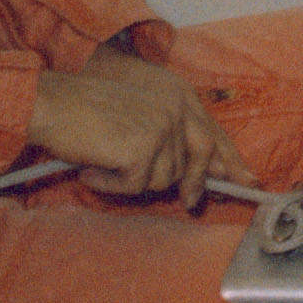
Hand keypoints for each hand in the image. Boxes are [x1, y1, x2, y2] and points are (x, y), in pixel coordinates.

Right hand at [27, 51, 256, 206]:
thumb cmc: (85, 114)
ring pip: (163, 178)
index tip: (249, 181)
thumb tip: (190, 178)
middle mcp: (176, 110)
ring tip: (103, 164)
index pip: (211, 135)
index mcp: (177, 100)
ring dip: (131, 180)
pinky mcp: (144, 148)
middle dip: (193, 184)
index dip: (229, 162)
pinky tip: (91, 170)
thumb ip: (166, 139)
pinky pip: (135, 185)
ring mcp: (162, 129)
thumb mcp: (137, 120)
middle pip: (197, 160)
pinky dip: (110, 184)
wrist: (53, 104)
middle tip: (190, 202)